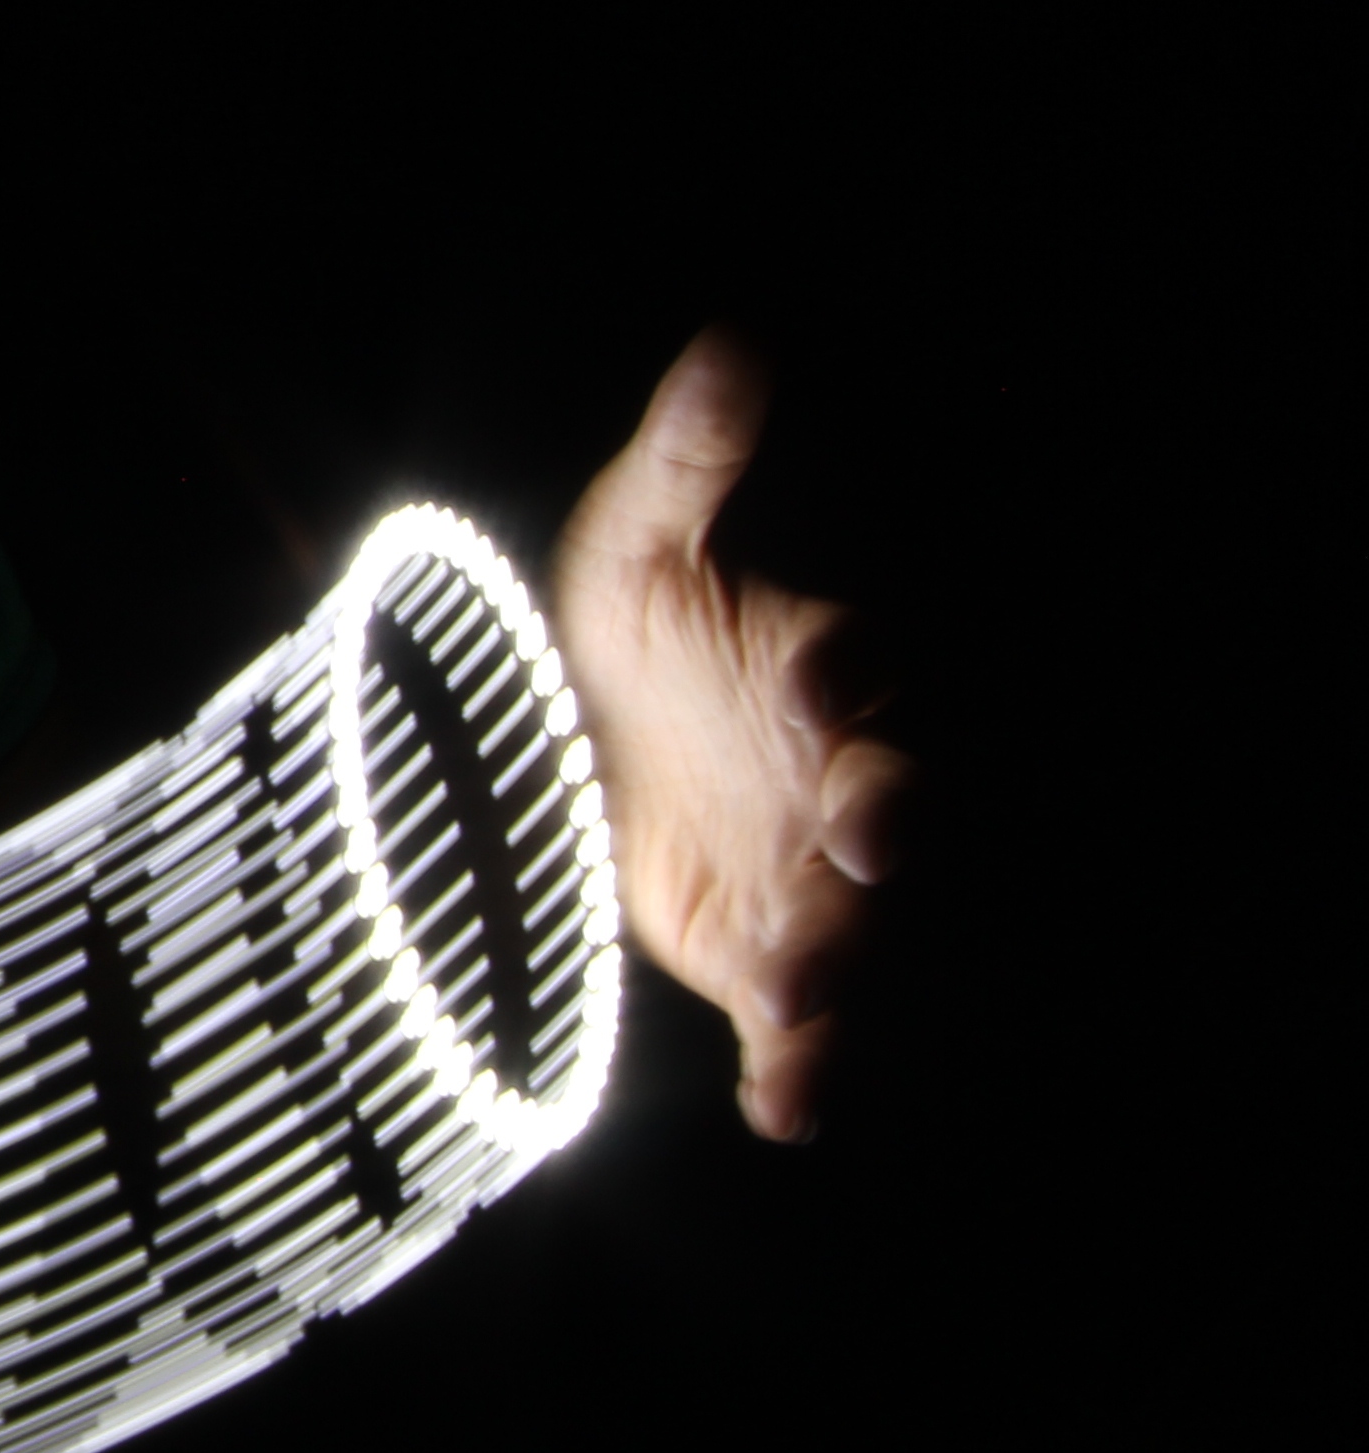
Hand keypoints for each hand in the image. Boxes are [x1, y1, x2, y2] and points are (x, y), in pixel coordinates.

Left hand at [547, 326, 916, 1140]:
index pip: (852, 661)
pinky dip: (799, 1072)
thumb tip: (731, 343)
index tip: (818, 667)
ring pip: (849, 925)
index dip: (843, 663)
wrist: (568, 737)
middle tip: (868, 836)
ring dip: (835, 962)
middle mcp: (829, 779)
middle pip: (885, 803)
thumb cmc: (623, 627)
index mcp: (809, 672)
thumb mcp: (634, 541)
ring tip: (800, 995)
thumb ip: (685, 460)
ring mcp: (802, 876)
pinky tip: (785, 1109)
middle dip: (881, 821)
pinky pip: (795, 1024)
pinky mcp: (756, 956)